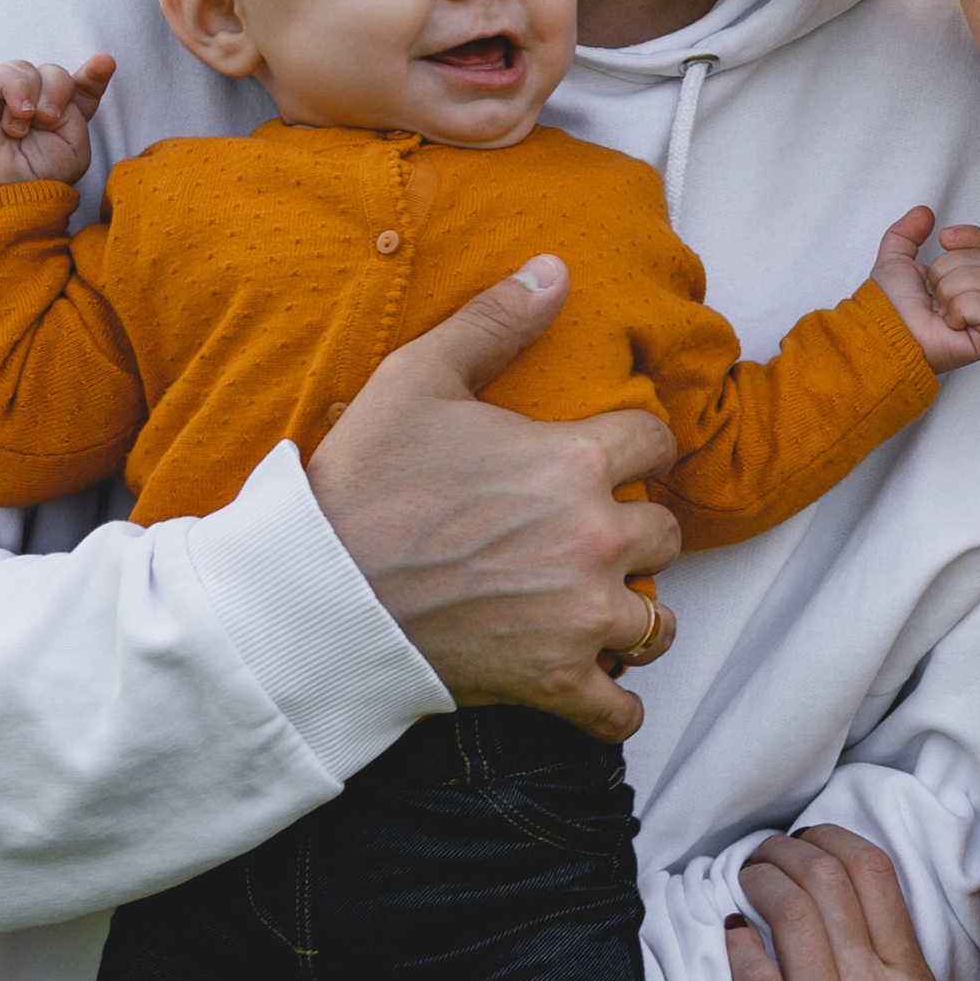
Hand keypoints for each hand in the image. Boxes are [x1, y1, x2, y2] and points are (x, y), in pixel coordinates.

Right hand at [0, 53, 116, 190]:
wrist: (6, 192)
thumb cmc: (40, 177)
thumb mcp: (75, 147)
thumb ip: (77, 110)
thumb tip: (61, 80)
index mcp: (63, 115)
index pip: (81, 86)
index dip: (94, 73)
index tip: (104, 63)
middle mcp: (36, 102)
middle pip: (57, 74)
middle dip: (59, 91)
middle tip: (49, 119)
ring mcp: (8, 96)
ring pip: (31, 69)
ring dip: (35, 94)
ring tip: (27, 125)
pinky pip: (1, 73)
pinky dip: (14, 89)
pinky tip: (16, 115)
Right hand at [308, 257, 680, 745]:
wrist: (313, 594)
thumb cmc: (360, 484)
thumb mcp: (417, 379)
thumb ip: (493, 321)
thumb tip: (556, 268)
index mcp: (576, 460)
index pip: (658, 441)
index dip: (636, 446)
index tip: (610, 459)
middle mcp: (596, 539)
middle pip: (665, 532)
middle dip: (633, 532)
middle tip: (588, 537)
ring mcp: (582, 619)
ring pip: (657, 621)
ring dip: (633, 615)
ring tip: (594, 609)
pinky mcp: (555, 685)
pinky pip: (622, 712)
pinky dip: (614, 705)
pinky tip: (592, 688)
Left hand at [726, 824, 964, 980]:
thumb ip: (896, 969)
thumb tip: (861, 922)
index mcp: (908, 974)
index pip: (872, 873)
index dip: (831, 838)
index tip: (808, 838)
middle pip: (827, 881)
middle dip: (787, 851)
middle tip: (762, 854)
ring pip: (795, 918)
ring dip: (761, 883)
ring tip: (743, 881)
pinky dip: (741, 948)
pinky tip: (730, 933)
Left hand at [871, 207, 979, 373]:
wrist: (883, 330)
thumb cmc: (887, 306)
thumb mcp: (894, 259)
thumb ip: (906, 232)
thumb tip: (924, 212)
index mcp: (960, 280)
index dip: (969, 237)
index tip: (944, 238)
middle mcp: (975, 298)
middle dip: (947, 270)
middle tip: (931, 291)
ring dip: (950, 290)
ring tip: (937, 309)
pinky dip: (962, 309)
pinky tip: (949, 323)